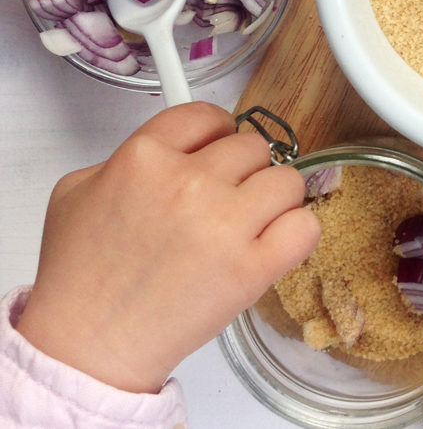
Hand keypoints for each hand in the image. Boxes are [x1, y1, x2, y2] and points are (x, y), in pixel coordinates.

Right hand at [15, 102, 320, 393]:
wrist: (88, 345)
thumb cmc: (79, 277)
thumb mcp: (77, 191)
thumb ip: (127, 157)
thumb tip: (175, 148)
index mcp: (144, 157)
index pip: (208, 116)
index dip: (219, 133)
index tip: (221, 150)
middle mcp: (188, 183)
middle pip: (254, 147)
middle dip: (245, 171)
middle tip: (231, 198)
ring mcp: (224, 225)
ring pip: (287, 180)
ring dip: (276, 199)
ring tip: (254, 222)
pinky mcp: (252, 268)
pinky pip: (305, 226)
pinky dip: (298, 232)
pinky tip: (276, 243)